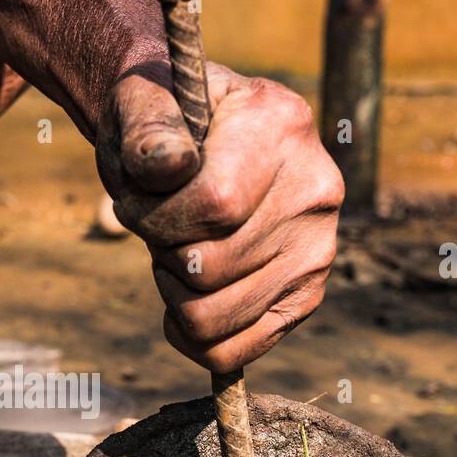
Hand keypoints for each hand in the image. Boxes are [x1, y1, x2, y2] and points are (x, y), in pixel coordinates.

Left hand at [96, 62, 342, 371]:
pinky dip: (192, 338)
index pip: (216, 206)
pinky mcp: (306, 296)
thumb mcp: (140, 105)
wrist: (188, 140)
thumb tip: (169, 165)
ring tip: (178, 252)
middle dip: (162, 254)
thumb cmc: (158, 124)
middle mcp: (316, 188)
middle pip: (209, 269)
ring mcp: (318, 249)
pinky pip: (236, 351)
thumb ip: (146, 128)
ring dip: (173, 293)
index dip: (158, 218)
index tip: (138, 200)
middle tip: (160, 227)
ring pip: (213, 318)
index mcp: (281, 125)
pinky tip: (183, 300)